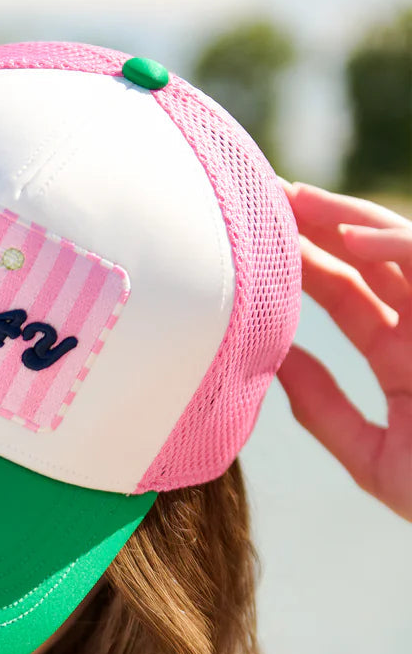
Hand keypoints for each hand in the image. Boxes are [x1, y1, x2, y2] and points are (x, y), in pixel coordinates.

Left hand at [277, 181, 411, 522]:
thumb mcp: (370, 456)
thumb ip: (325, 410)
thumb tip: (274, 365)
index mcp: (403, 358)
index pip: (348, 298)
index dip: (306, 267)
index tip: (257, 245)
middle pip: (370, 260)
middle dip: (321, 225)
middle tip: (266, 197)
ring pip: (402, 248)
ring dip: (349, 218)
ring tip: (295, 199)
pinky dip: (397, 246)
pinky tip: (349, 241)